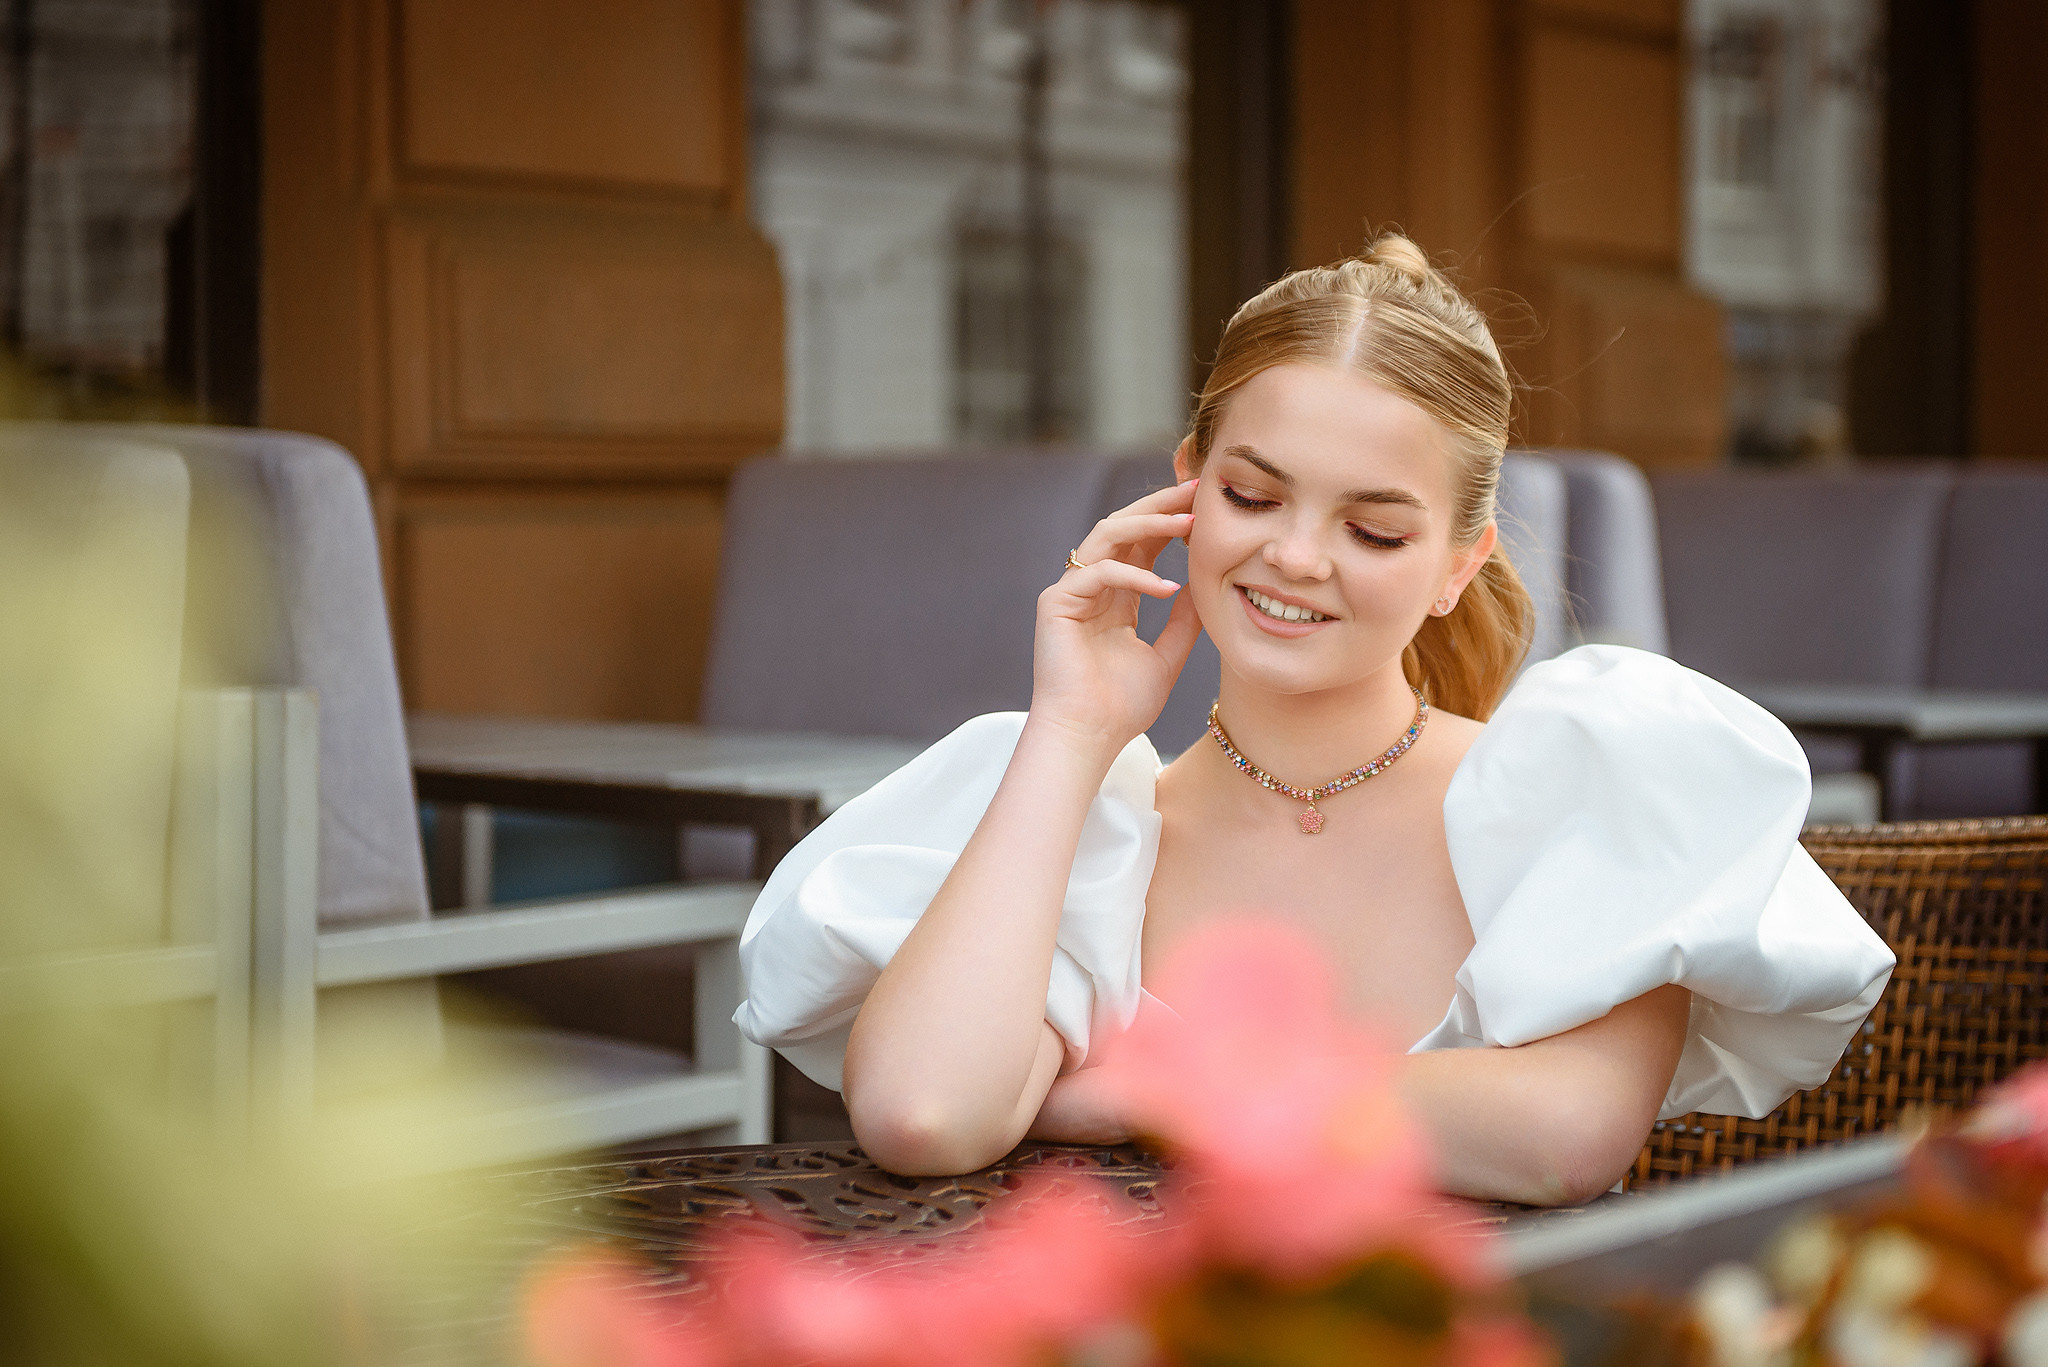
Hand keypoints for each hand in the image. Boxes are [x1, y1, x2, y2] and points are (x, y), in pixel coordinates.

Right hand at [1031, 479, 1201, 751]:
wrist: (1088, 739)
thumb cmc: (1121, 708)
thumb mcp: (1167, 657)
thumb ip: (1183, 622)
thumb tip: (1203, 585)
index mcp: (1114, 598)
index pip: (1142, 544)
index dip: (1171, 521)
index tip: (1206, 506)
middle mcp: (1090, 588)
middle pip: (1124, 529)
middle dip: (1161, 506)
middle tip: (1196, 490)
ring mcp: (1070, 593)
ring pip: (1107, 536)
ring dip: (1148, 524)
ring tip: (1187, 522)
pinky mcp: (1056, 604)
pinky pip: (1098, 572)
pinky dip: (1134, 576)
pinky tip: (1168, 587)